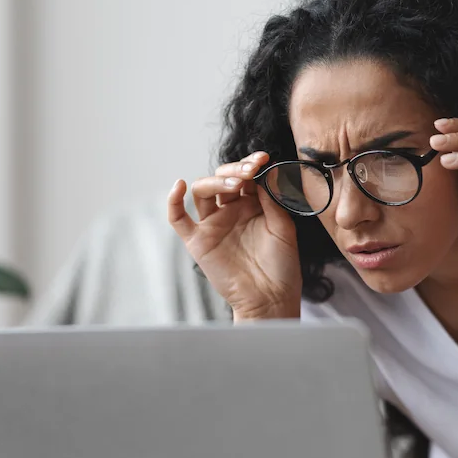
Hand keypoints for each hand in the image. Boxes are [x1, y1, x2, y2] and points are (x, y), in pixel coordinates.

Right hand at [168, 152, 301, 320]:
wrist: (271, 298)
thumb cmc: (282, 266)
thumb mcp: (284, 228)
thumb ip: (273, 199)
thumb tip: (266, 170)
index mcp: (253, 205)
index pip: (245, 176)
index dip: (251, 165)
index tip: (262, 159)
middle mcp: (231, 211)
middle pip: (222, 178)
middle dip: (235, 170)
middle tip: (250, 171)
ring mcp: (213, 225)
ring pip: (203, 191)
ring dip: (216, 181)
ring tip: (235, 185)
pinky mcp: (198, 241)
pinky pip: (178, 218)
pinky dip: (173, 201)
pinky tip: (178, 186)